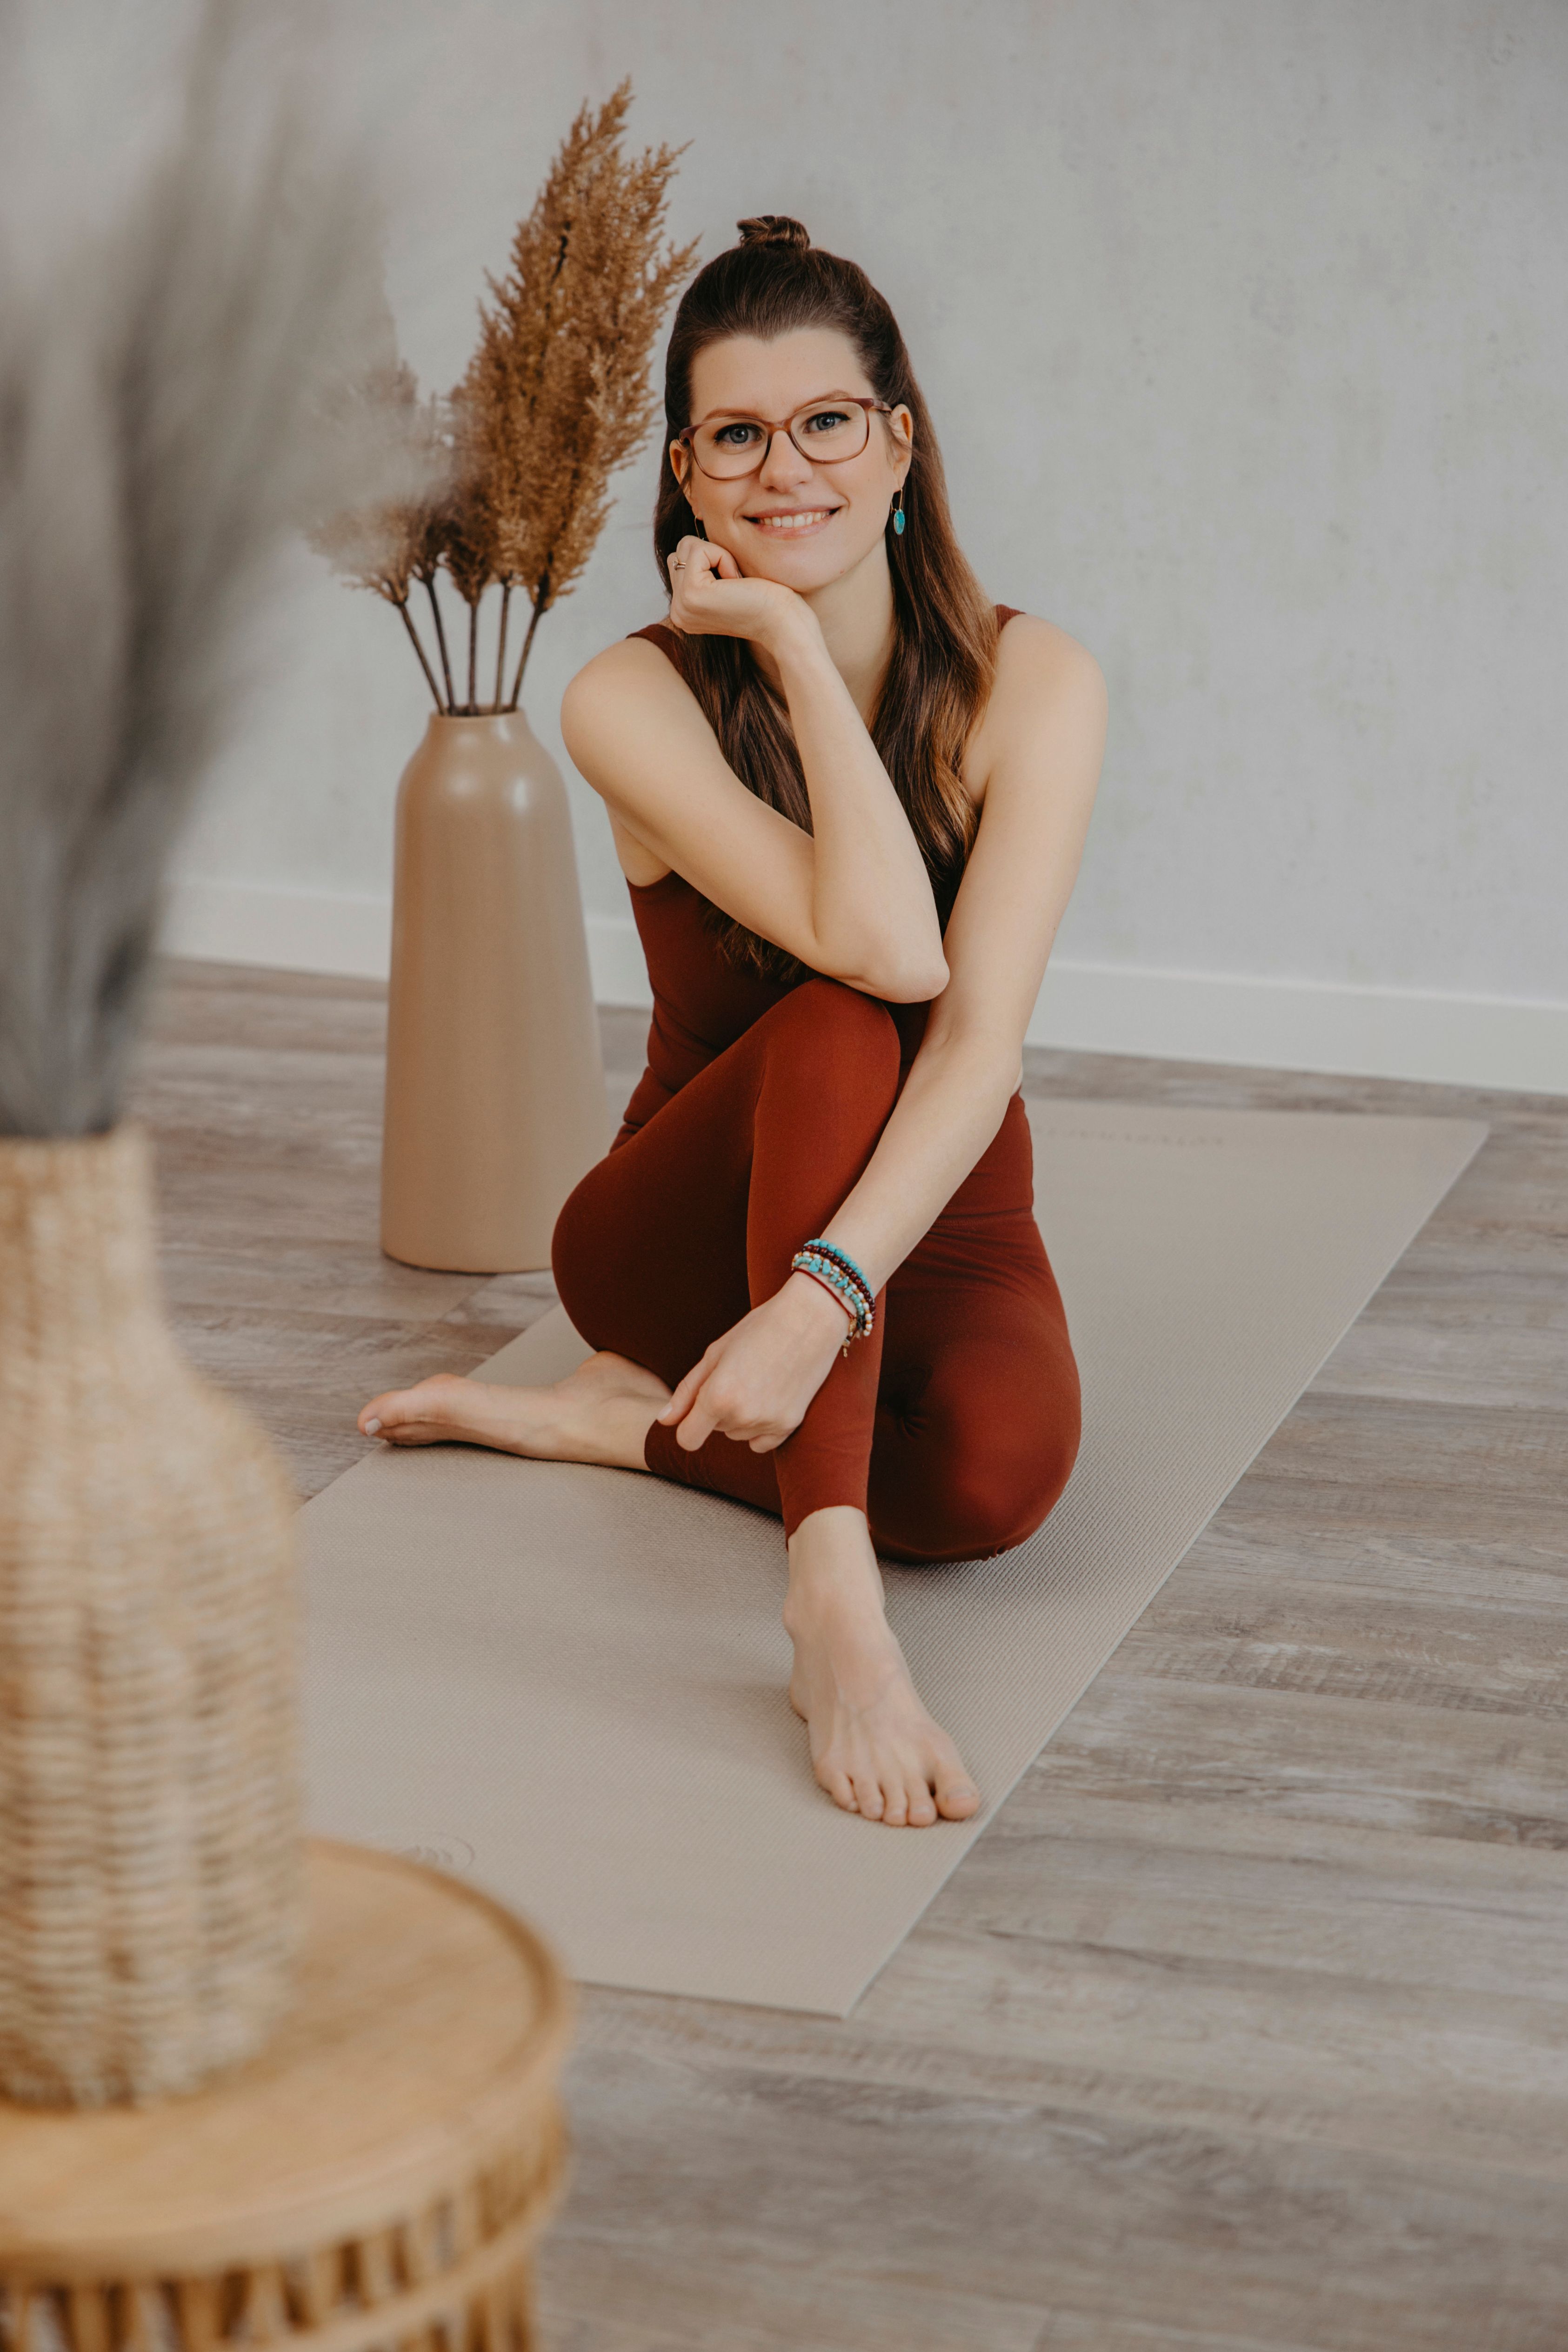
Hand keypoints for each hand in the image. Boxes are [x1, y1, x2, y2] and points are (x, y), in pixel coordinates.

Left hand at [656, 1271, 853, 1453]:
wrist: (810, 1319)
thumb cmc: (759, 1329)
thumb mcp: (715, 1354)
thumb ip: (686, 1392)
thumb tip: (664, 1421)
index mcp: (717, 1396)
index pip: (687, 1439)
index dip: (688, 1426)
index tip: (696, 1413)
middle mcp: (742, 1416)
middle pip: (715, 1432)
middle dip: (718, 1410)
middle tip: (739, 1375)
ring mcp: (768, 1423)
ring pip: (738, 1434)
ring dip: (740, 1417)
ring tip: (758, 1380)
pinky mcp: (790, 1425)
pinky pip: (761, 1442)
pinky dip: (760, 1427)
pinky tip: (770, 1397)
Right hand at [666, 534, 816, 656]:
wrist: (784, 624)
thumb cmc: (766, 601)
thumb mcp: (724, 585)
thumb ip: (702, 571)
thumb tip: (690, 544)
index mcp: (684, 611)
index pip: (681, 560)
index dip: (712, 560)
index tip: (734, 586)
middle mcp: (677, 612)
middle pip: (680, 551)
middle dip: (712, 555)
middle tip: (736, 583)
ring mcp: (681, 605)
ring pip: (687, 547)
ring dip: (718, 555)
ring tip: (736, 583)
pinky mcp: (691, 593)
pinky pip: (699, 550)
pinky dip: (723, 557)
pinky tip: (736, 582)